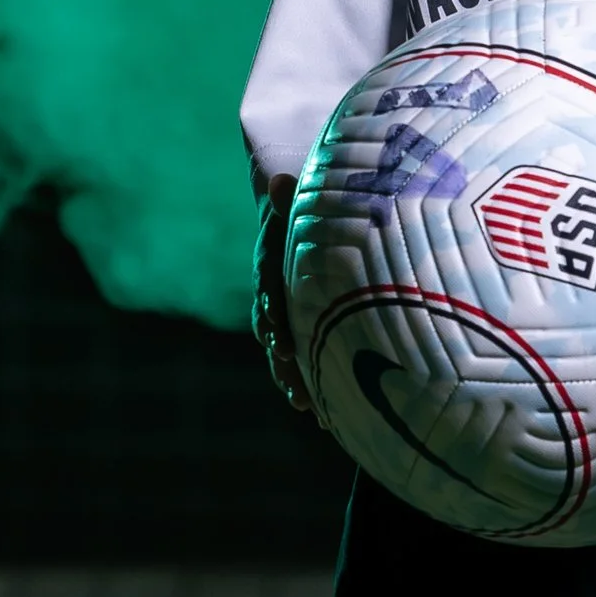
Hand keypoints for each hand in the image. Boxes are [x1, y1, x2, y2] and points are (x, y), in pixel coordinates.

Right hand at [253, 177, 310, 412]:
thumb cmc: (305, 217)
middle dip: (282, 355)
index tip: (281, 328)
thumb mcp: (298, 207)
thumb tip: (279, 179)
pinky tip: (328, 417)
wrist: (301, 231)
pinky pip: (303, 365)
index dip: (273, 309)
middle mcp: (273, 298)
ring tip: (308, 404)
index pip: (267, 289)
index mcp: (271, 267)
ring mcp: (285, 321)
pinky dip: (312, 388)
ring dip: (294, 379)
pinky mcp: (302, 336)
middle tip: (294, 372)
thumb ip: (289, 201)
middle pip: (272, 330)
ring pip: (284, 355)